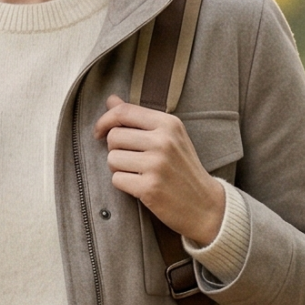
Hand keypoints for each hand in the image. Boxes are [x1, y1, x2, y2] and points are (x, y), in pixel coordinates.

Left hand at [94, 95, 224, 245]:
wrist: (205, 205)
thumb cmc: (183, 169)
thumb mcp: (169, 137)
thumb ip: (139, 118)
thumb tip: (111, 99)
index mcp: (169, 124)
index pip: (124, 111)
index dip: (105, 121)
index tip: (99, 132)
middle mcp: (163, 141)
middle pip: (114, 137)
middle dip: (115, 149)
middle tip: (131, 160)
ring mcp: (156, 164)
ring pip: (112, 158)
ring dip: (118, 168)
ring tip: (137, 173)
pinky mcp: (149, 187)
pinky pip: (116, 179)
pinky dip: (124, 184)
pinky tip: (140, 186)